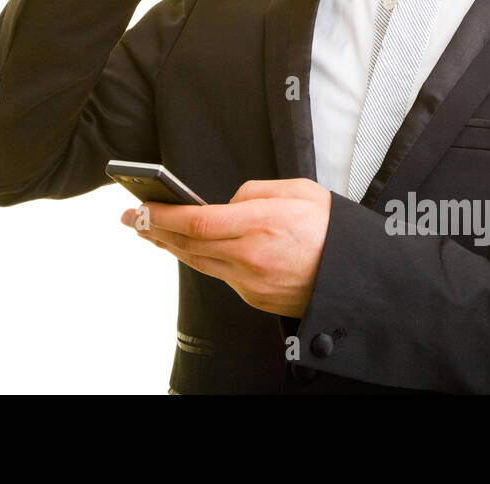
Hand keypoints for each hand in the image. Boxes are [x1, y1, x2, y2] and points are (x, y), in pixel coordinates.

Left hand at [121, 178, 330, 317]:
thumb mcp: (298, 191)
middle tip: (131, 218)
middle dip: (154, 229)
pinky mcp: (255, 297)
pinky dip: (200, 259)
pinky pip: (219, 275)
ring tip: (149, 231)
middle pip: (188, 245)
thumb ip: (254, 192)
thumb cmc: (332, 230)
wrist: (358, 276)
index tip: (141, 207)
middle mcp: (252, 258)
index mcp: (261, 225)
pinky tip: (188, 248)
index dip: (162, 215)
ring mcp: (251, 283)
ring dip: (169, 246)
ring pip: (198, 262)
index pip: (196, 221)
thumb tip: (225, 203)